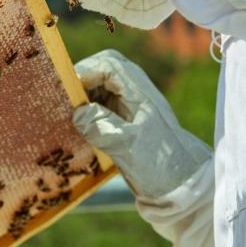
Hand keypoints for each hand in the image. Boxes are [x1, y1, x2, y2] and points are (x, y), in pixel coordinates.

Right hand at [73, 49, 210, 197]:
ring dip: (82, 97)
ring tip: (67, 114)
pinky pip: (99, 103)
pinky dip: (86, 110)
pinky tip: (77, 126)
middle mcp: (133, 91)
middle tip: (65, 100)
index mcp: (138, 90)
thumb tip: (77, 113)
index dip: (85, 72)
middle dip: (81, 80)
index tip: (68, 92)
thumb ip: (102, 127)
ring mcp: (128, 103)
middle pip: (102, 69)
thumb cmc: (159, 162)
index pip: (108, 65)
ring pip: (98, 85)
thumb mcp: (128, 146)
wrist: (180, 182)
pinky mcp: (122, 118)